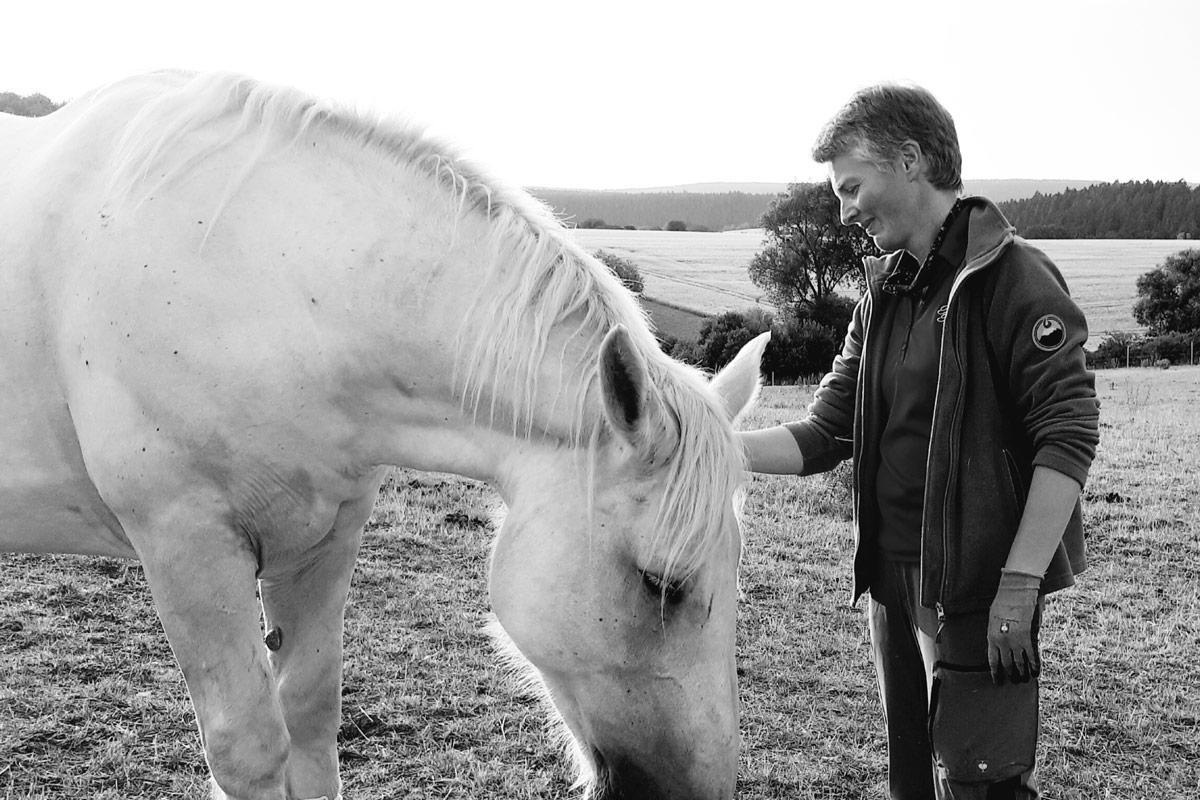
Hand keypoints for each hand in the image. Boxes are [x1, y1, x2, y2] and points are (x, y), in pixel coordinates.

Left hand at [987, 569, 1041, 684]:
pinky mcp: (1029, 638)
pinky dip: (1035, 666)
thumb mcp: (994, 618)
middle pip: (1006, 664)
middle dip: (1010, 675)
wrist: (1016, 591)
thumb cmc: (1003, 601)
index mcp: (991, 637)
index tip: (997, 681)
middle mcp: (1002, 642)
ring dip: (1022, 673)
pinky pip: (1033, 656)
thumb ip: (998, 633)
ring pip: (1020, 663)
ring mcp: (1016, 641)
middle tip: (1014, 682)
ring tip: (1024, 680)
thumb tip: (1003, 644)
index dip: (996, 673)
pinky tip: (1036, 673)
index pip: (992, 660)